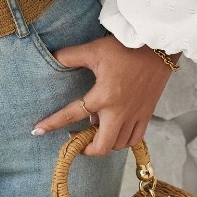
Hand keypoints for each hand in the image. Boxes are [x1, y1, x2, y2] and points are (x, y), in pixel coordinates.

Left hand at [31, 36, 175, 156]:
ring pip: (118, 145)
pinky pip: (135, 139)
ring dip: (104, 143)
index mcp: (103, 96)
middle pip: (102, 146)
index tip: (38, 131)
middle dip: (85, 149)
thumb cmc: (125, 47)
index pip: (73, 115)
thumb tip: (52, 58)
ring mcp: (136, 115)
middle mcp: (120, 111)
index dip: (52, 123)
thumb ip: (71, 56)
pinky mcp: (147, 114)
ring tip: (94, 131)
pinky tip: (114, 130)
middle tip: (75, 140)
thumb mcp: (94, 50)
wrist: (158, 46)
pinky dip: (123, 141)